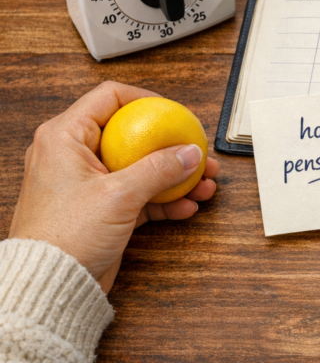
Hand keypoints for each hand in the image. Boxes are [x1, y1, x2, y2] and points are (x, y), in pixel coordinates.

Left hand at [8, 81, 218, 293]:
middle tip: (197, 152)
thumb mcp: (118, 196)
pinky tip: (186, 206)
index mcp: (65, 137)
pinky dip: (164, 199)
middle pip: (133, 134)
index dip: (145, 100)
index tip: (175, 113)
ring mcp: (90, 183)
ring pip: (142, 167)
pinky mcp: (102, 209)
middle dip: (172, 145)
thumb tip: (190, 153)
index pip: (110, 98)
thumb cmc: (62, 237)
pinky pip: (141, 194)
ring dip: (175, 175)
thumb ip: (159, 170)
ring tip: (203, 183)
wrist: (50, 286)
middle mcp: (75, 155)